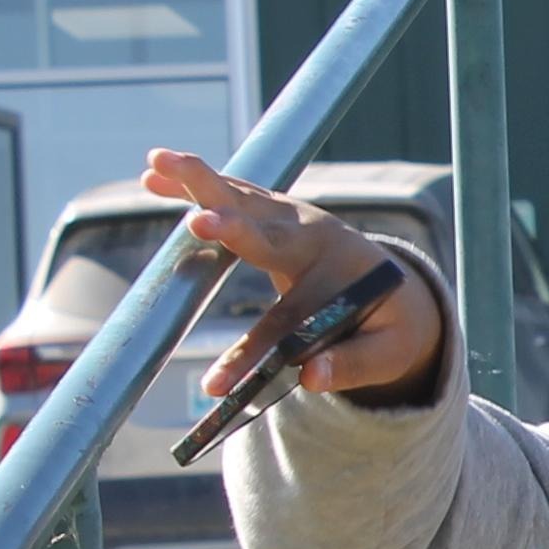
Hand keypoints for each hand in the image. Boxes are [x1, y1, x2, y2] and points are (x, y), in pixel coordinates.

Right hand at [140, 148, 447, 401]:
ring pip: (245, 200)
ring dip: (202, 182)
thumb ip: (352, 365)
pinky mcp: (273, 212)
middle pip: (268, 235)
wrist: (396, 285)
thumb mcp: (387, 353)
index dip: (249, 356)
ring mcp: (293, 220)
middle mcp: (315, 241)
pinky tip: (152, 175)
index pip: (286, 323)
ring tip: (156, 162)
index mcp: (342, 279)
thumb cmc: (389, 325)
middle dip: (235, 229)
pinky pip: (232, 194)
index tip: (215, 387)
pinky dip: (193, 185)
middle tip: (202, 223)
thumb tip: (311, 378)